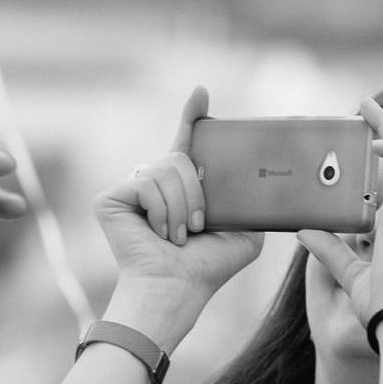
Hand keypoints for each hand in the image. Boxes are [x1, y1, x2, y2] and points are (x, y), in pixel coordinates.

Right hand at [94, 87, 262, 347]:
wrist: (175, 290)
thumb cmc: (205, 268)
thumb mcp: (243, 231)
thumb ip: (252, 203)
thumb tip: (273, 179)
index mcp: (180, 187)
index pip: (186, 142)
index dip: (192, 116)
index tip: (201, 93)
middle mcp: (152, 182)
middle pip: (180, 156)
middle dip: (197, 192)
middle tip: (197, 228)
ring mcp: (129, 189)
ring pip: (166, 168)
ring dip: (181, 207)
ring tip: (177, 237)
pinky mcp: (110, 197)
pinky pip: (147, 182)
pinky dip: (161, 210)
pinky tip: (159, 234)